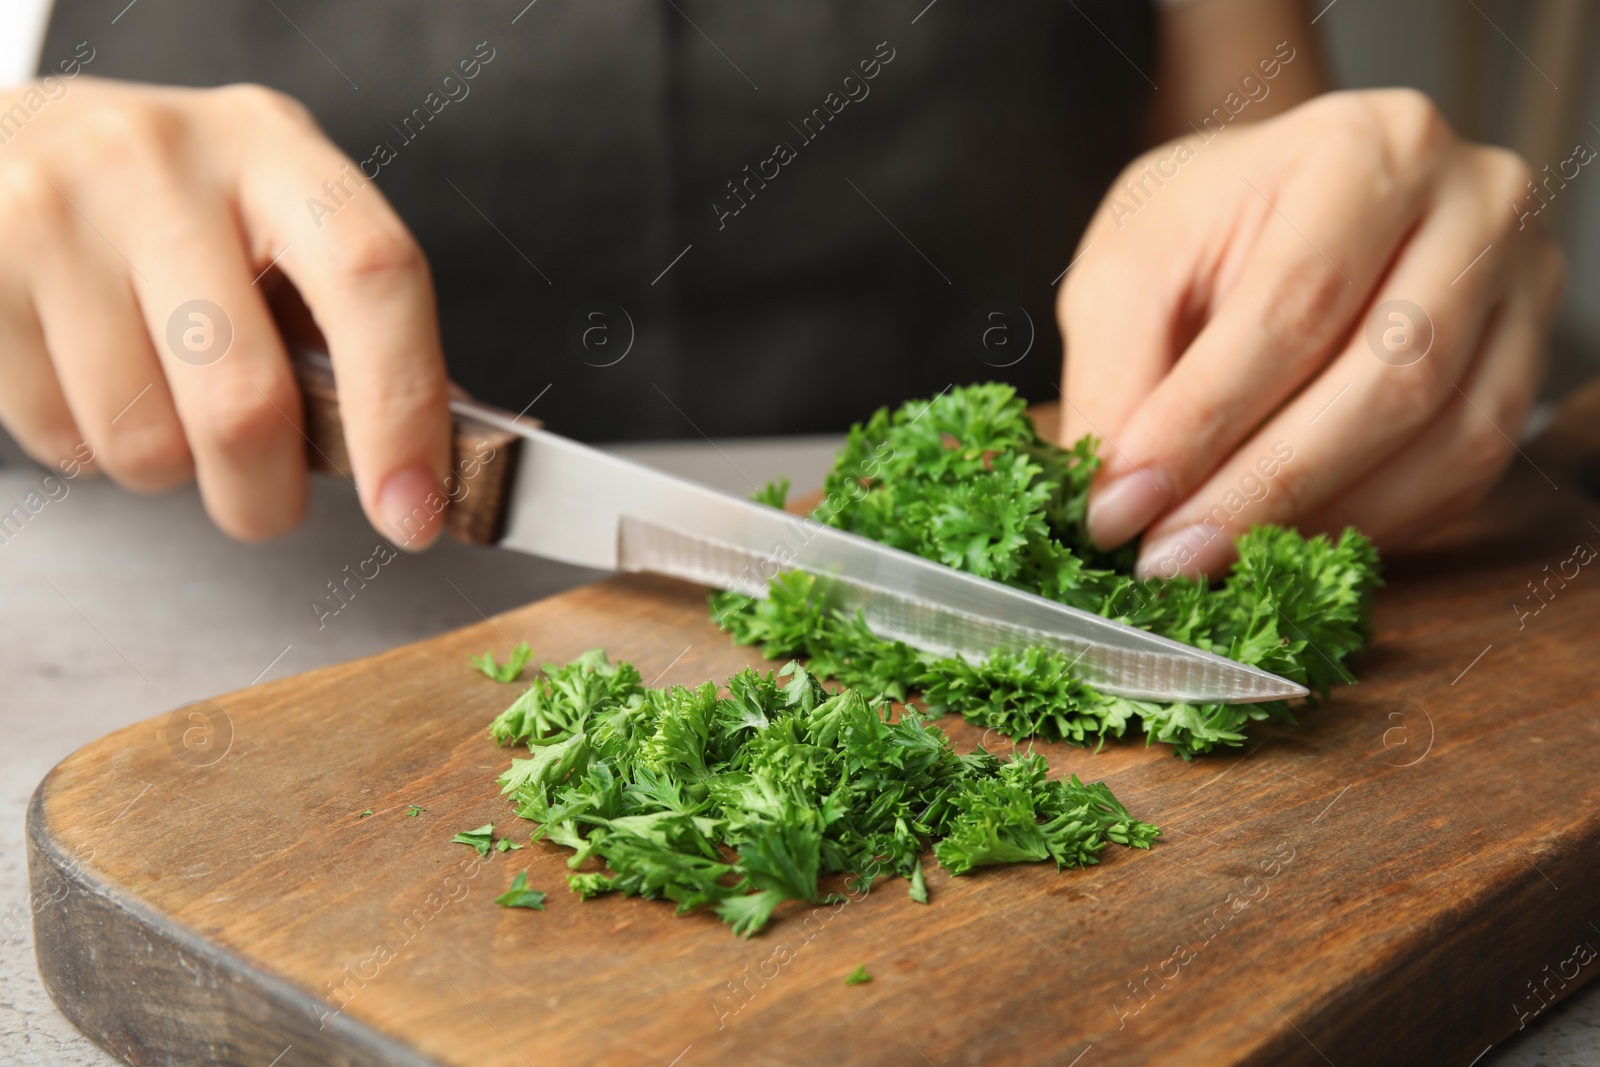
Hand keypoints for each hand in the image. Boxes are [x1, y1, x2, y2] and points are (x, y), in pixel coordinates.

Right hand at [0, 77, 450, 545]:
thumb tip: (439, 452)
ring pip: (146, 443)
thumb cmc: (161, 208)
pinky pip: (60, 439)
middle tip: (265, 502)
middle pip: (247, 401)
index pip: (373, 275)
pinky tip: (83, 373)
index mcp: (271, 147)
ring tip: (152, 391)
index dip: (404, 408)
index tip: (416, 512)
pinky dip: (87, 446)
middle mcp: (162, 163)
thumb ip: (349, 323)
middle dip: (266, 497)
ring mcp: (55, 215)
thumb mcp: (266, 219)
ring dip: (166, 466)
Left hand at [1059, 89, 1564, 578]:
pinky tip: (1286, 546)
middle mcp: (1474, 203)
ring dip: (1320, 522)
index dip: (1204, 421)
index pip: (1294, 305)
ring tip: (1214, 560)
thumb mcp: (1128, 268)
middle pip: (1389, 378)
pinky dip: (1370, 527)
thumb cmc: (1205, 227)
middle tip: (1168, 557)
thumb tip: (1116, 500)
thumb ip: (1114, 374)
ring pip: (1445, 441)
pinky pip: (1465, 476)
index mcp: (1363, 148)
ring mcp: (1521, 286)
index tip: (1123, 508)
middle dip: (1263, 488)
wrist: (1283, 204)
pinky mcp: (1524, 366)